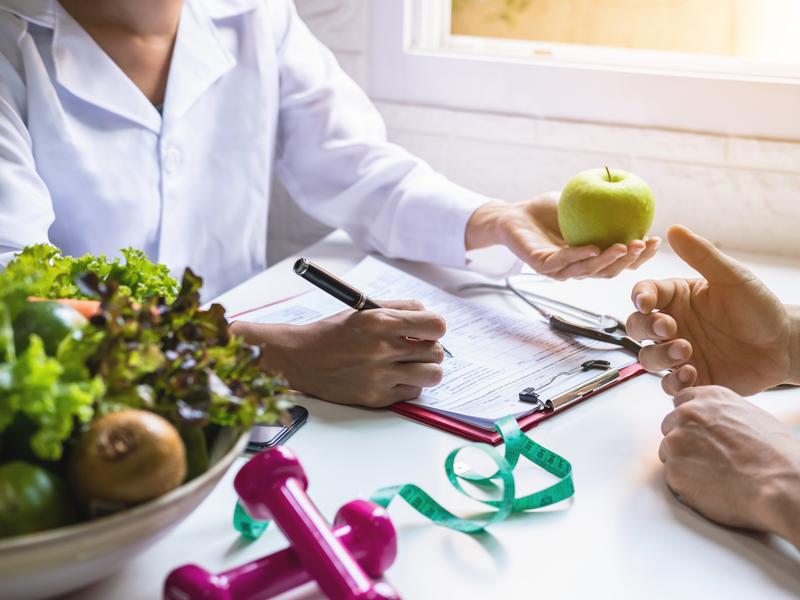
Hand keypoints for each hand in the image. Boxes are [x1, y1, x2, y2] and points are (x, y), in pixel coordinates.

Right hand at [233, 300, 445, 406]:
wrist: (301, 359)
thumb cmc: (334, 332)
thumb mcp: (364, 309)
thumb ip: (400, 309)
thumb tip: (429, 318)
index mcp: (380, 321)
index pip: (436, 325)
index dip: (434, 328)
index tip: (426, 330)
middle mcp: (382, 349)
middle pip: (437, 352)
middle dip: (430, 349)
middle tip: (415, 348)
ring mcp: (380, 376)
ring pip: (432, 375)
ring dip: (425, 369)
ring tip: (409, 364)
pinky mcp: (377, 397)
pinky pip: (413, 393)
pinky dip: (408, 385)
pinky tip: (392, 377)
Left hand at [465, 194, 659, 279]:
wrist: (513, 215)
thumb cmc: (548, 210)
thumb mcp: (581, 202)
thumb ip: (605, 202)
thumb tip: (635, 190)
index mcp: (590, 257)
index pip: (619, 262)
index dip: (640, 256)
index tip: (656, 240)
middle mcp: (577, 268)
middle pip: (608, 272)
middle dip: (630, 261)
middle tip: (643, 245)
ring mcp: (558, 270)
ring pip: (588, 271)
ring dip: (608, 261)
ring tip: (624, 247)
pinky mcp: (540, 265)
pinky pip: (562, 263)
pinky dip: (579, 256)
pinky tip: (594, 248)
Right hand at [626, 225, 796, 395]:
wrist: (783, 346)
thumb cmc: (758, 307)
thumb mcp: (731, 277)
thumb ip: (701, 255)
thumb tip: (674, 228)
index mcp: (676, 298)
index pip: (643, 294)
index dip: (639, 298)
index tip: (647, 302)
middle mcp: (672, 325)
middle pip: (636, 327)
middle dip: (646, 328)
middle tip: (669, 329)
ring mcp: (678, 353)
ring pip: (647, 358)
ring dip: (660, 356)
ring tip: (686, 352)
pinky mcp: (691, 378)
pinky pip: (669, 384)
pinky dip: (674, 382)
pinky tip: (692, 374)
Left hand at [659, 385, 799, 546]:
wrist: (782, 485)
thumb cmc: (776, 455)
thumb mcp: (749, 416)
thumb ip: (720, 414)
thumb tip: (711, 423)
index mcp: (708, 397)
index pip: (682, 402)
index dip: (691, 421)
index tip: (699, 433)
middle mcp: (687, 414)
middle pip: (670, 426)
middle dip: (684, 441)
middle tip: (709, 458)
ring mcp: (676, 441)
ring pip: (668, 451)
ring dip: (684, 462)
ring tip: (715, 474)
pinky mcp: (673, 470)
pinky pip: (673, 476)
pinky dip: (686, 484)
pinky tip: (711, 487)